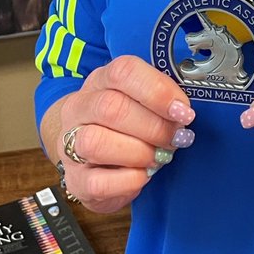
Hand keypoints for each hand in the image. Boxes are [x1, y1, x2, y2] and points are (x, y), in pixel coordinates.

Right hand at [50, 55, 195, 213]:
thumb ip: (160, 101)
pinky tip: (141, 175)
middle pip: (111, 107)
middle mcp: (80, 108)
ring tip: (156, 157)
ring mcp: (70, 144)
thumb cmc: (123, 125)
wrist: (88, 155)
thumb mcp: (140, 101)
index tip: (182, 110)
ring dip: (139, 152)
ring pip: (96, 142)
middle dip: (154, 127)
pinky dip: (128, 181)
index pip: (123, 72)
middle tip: (174, 139)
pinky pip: (98, 182)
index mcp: (101, 81)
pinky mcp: (75, 179)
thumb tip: (182, 113)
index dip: (157, 90)